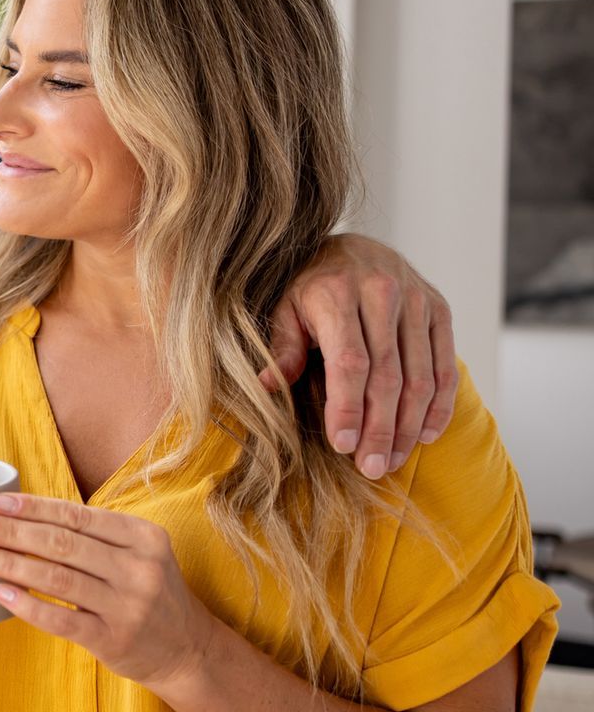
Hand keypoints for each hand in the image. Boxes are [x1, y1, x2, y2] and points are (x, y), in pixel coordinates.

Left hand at [0, 492, 218, 692]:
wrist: (188, 650)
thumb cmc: (148, 591)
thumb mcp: (139, 552)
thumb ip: (96, 534)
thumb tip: (25, 513)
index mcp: (143, 536)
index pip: (77, 515)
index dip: (33, 508)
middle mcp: (138, 568)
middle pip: (61, 543)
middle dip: (10, 532)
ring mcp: (127, 606)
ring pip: (56, 578)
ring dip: (8, 564)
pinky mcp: (114, 640)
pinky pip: (60, 618)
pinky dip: (25, 604)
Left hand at [260, 233, 457, 478]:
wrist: (351, 244)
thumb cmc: (310, 285)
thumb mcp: (284, 307)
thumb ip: (283, 346)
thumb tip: (266, 386)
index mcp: (337, 293)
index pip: (349, 362)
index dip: (347, 407)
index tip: (342, 446)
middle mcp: (382, 293)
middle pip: (388, 376)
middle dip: (380, 428)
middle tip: (372, 467)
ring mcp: (416, 301)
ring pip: (421, 376)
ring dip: (410, 425)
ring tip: (394, 459)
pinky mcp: (439, 309)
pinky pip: (445, 364)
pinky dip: (440, 404)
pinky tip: (426, 434)